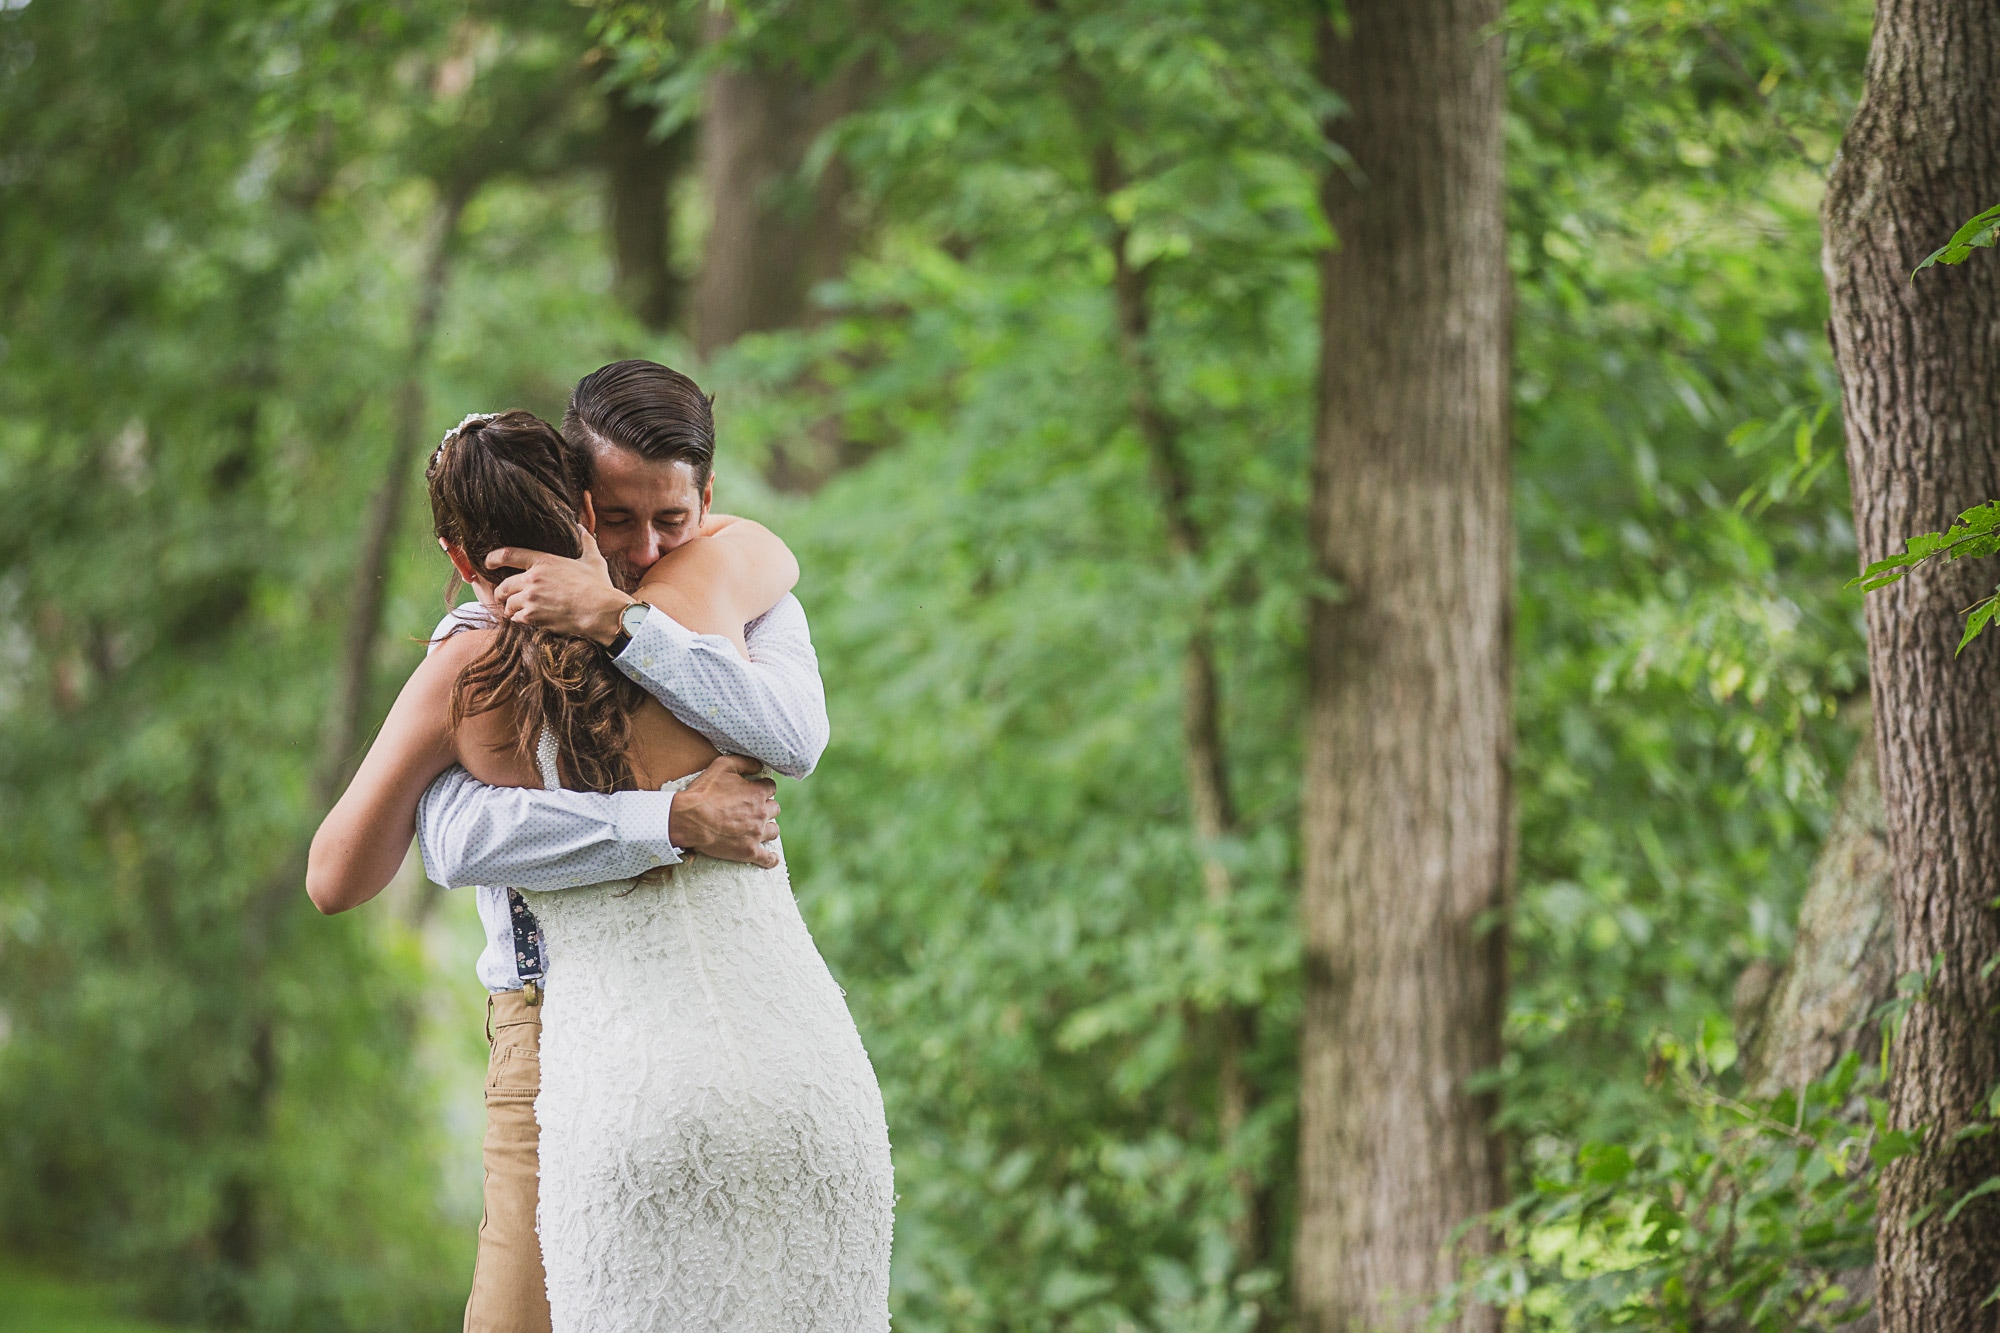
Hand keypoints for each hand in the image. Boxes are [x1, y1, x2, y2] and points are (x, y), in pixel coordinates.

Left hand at [487, 527, 632, 645]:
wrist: (602, 612)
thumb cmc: (599, 586)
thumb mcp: (593, 559)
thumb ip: (585, 540)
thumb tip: (582, 526)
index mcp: (544, 561)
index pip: (508, 555)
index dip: (493, 558)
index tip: (488, 562)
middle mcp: (533, 579)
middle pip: (503, 586)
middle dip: (501, 592)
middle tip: (504, 596)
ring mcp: (531, 599)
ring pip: (508, 604)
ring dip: (510, 608)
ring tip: (516, 610)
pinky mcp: (533, 617)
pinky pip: (516, 618)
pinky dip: (519, 619)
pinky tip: (527, 619)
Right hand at [667, 754, 781, 868]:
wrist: (689, 820)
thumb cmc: (704, 792)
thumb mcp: (722, 766)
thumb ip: (744, 762)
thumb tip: (759, 765)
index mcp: (757, 793)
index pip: (771, 787)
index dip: (763, 788)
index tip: (755, 790)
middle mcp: (761, 813)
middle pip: (775, 809)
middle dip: (766, 807)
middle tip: (754, 809)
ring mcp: (756, 834)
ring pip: (774, 831)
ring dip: (769, 828)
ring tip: (759, 828)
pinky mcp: (749, 851)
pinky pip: (768, 858)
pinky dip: (771, 859)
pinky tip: (772, 858)